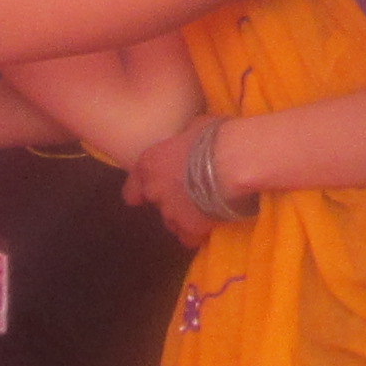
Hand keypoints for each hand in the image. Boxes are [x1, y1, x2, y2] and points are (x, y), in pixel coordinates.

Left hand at [123, 118, 231, 250]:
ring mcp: (171, 212)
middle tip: (190, 194)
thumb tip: (190, 138)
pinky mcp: (191, 228)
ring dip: (183, 218)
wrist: (233, 163)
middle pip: (156, 204)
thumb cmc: (215, 137)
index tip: (140, 198)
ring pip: (172, 223)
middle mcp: (155, 190)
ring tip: (204, 211)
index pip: (132, 188)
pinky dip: (198, 233)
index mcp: (151, 163)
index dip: (138, 192)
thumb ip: (185, 139)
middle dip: (170, 201)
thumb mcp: (195, 127)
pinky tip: (212, 224)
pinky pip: (190, 238)